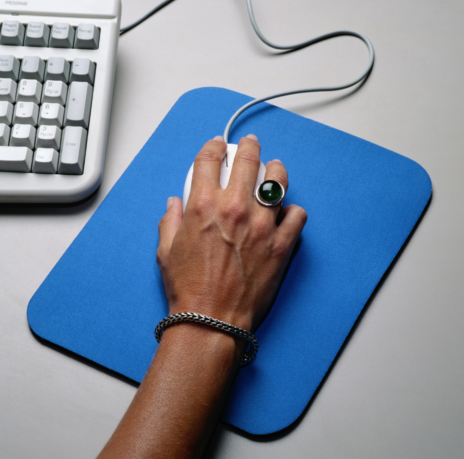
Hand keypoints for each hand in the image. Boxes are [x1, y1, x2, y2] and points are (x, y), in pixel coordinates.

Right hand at [156, 134, 306, 331]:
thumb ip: (170, 220)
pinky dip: (293, 211)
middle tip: (252, 143)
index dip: (213, 147)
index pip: (210, 160)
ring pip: (278, 181)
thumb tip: (174, 204)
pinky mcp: (281, 245)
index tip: (218, 144)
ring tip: (275, 169)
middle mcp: (235, 209)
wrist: (211, 320)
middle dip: (249, 146)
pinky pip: (297, 216)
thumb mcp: (166, 250)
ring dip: (276, 170)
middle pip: (248, 160)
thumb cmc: (188, 288)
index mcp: (204, 205)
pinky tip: (286, 213)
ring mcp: (262, 225)